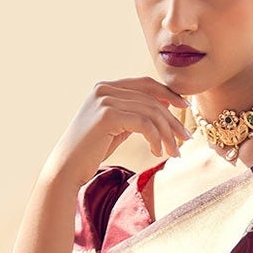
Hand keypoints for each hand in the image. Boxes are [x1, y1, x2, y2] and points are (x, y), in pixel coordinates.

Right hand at [48, 77, 186, 183]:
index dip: (168, 93)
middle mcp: (105, 89)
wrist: (67, 168)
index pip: (146, 84)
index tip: (185, 107)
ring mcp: (105, 100)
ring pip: (151, 112)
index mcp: (106, 87)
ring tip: (174, 152)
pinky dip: (155, 138)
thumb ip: (134, 115)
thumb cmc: (91, 152)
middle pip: (152, 99)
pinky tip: (156, 151)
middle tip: (185, 140)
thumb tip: (164, 108)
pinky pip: (144, 123)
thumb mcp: (116, 128)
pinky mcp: (107, 115)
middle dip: (172, 120)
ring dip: (167, 134)